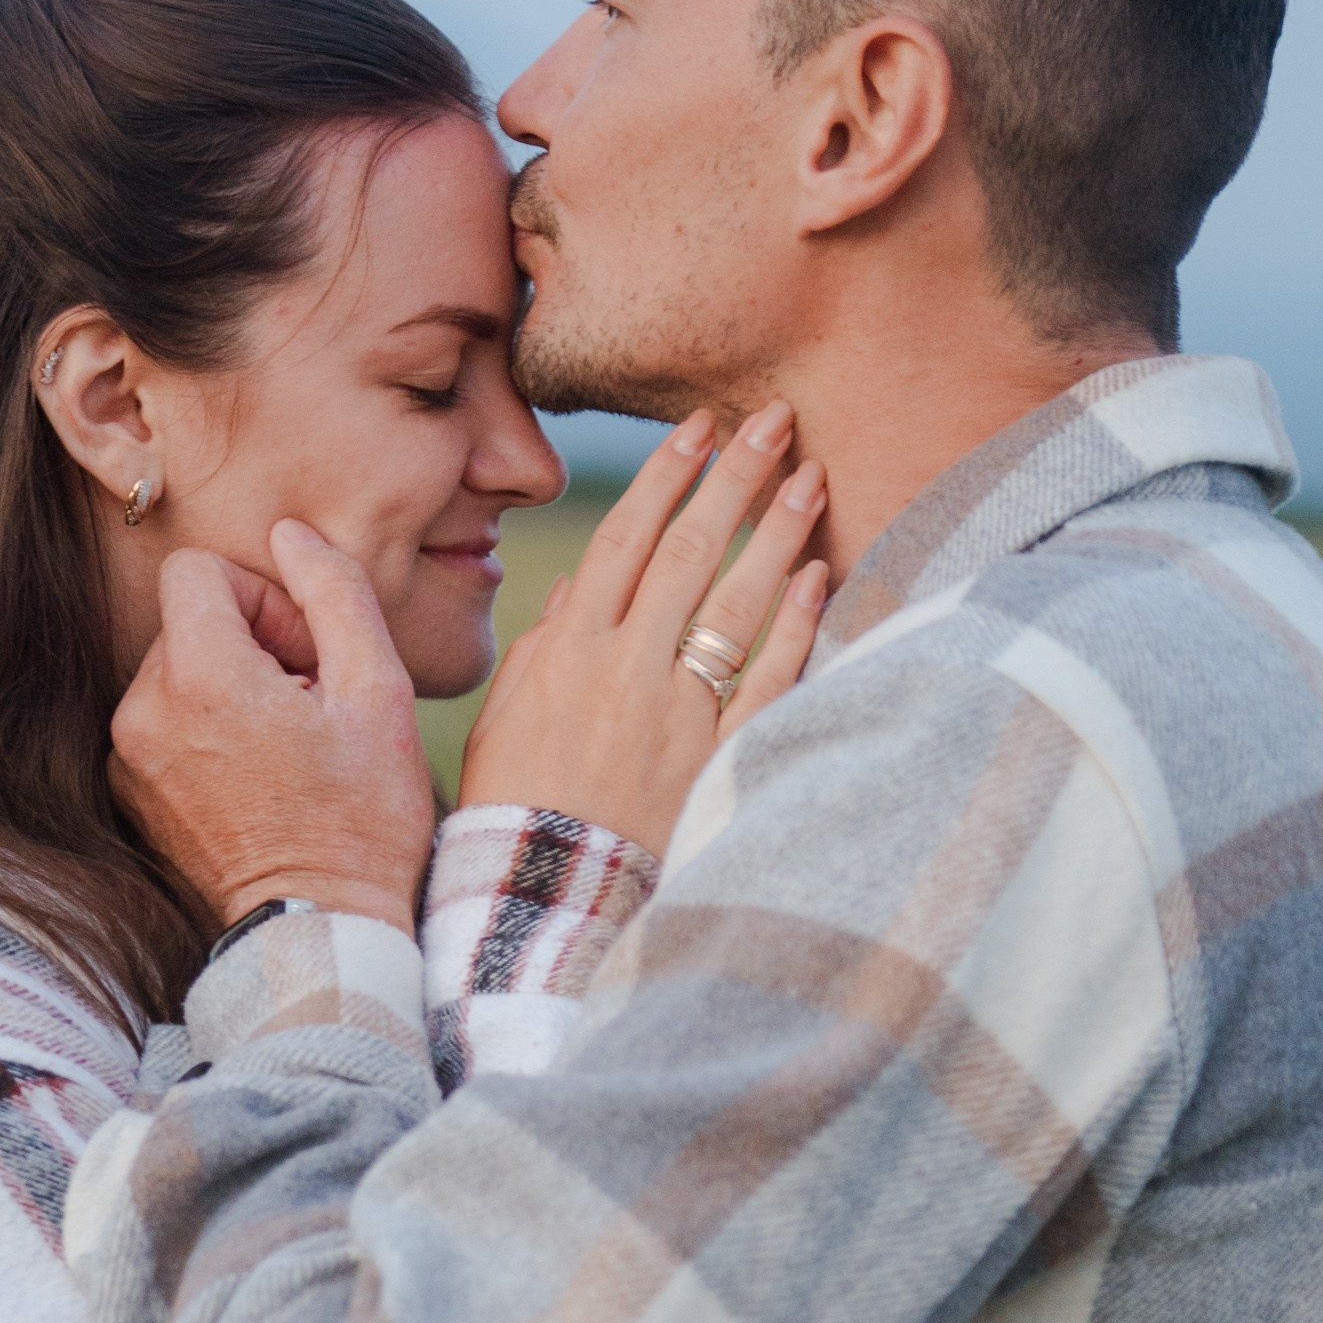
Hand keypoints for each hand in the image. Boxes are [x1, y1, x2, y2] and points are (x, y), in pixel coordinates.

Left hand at [111, 527, 435, 934]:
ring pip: (179, 672)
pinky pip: (166, 725)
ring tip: (287, 746)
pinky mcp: (131, 796)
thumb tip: (292, 534)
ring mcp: (128, 759)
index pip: (198, 570)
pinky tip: (260, 778)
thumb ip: (334, 593)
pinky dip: (207, 734)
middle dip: (251, 643)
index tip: (306, 653)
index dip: (263, 597)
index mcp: (198, 677)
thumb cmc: (363, 820)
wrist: (320, 934)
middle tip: (310, 704)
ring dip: (232, 688)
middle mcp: (143, 712)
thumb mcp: (379, 694)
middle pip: (188, 621)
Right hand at [458, 404, 828, 852]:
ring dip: (777, 533)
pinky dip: (795, 626)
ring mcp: (679, 712)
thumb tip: (581, 585)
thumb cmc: (514, 809)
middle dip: (734, 477)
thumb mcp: (505, 719)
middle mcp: (628, 668)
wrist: (545, 901)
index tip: (698, 427)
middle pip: (690, 551)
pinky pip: (766, 680)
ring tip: (810, 477)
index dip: (664, 476)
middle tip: (775, 421)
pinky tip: (818, 578)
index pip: (625, 538)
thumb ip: (542, 646)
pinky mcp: (717, 757)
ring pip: (736, 602)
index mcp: (570, 650)